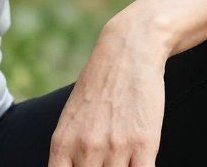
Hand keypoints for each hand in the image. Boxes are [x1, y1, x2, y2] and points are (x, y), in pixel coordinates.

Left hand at [48, 21, 167, 166]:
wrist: (128, 51)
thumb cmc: (100, 85)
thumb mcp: (72, 116)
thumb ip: (69, 151)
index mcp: (63, 142)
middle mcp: (86, 148)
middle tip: (105, 161)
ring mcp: (114, 147)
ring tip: (122, 158)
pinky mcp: (143, 144)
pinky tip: (138, 162)